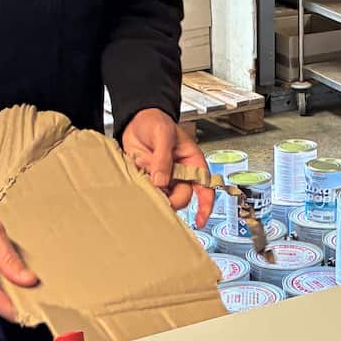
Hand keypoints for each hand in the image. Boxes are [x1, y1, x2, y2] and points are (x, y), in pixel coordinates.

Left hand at [122, 108, 213, 227]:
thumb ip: (163, 158)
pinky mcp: (150, 180)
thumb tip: (161, 181)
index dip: (205, 205)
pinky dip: (144, 191)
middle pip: (182, 196)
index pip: (205, 186)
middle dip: (171, 199)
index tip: (200, 220)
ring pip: (165, 197)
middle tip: (157, 194)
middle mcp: (181, 173)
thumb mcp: (162, 134)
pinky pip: (150, 192)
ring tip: (145, 180)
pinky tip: (139, 179)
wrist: (134, 120)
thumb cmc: (155, 121)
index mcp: (192, 161)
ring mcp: (165, 178)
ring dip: (156, 195)